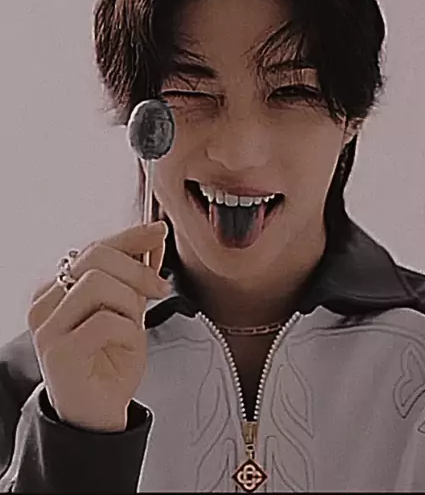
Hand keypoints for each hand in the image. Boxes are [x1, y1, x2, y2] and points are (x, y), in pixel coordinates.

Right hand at [27, 220, 169, 431]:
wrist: (101, 412)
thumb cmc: (112, 359)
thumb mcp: (130, 308)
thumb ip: (137, 274)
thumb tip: (153, 237)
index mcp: (59, 288)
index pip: (95, 248)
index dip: (130, 236)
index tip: (158, 231)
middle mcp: (46, 302)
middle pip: (96, 258)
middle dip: (138, 270)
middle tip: (159, 290)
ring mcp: (47, 327)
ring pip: (98, 283)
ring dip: (131, 303)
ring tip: (134, 326)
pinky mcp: (57, 351)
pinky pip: (105, 321)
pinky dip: (129, 331)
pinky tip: (126, 346)